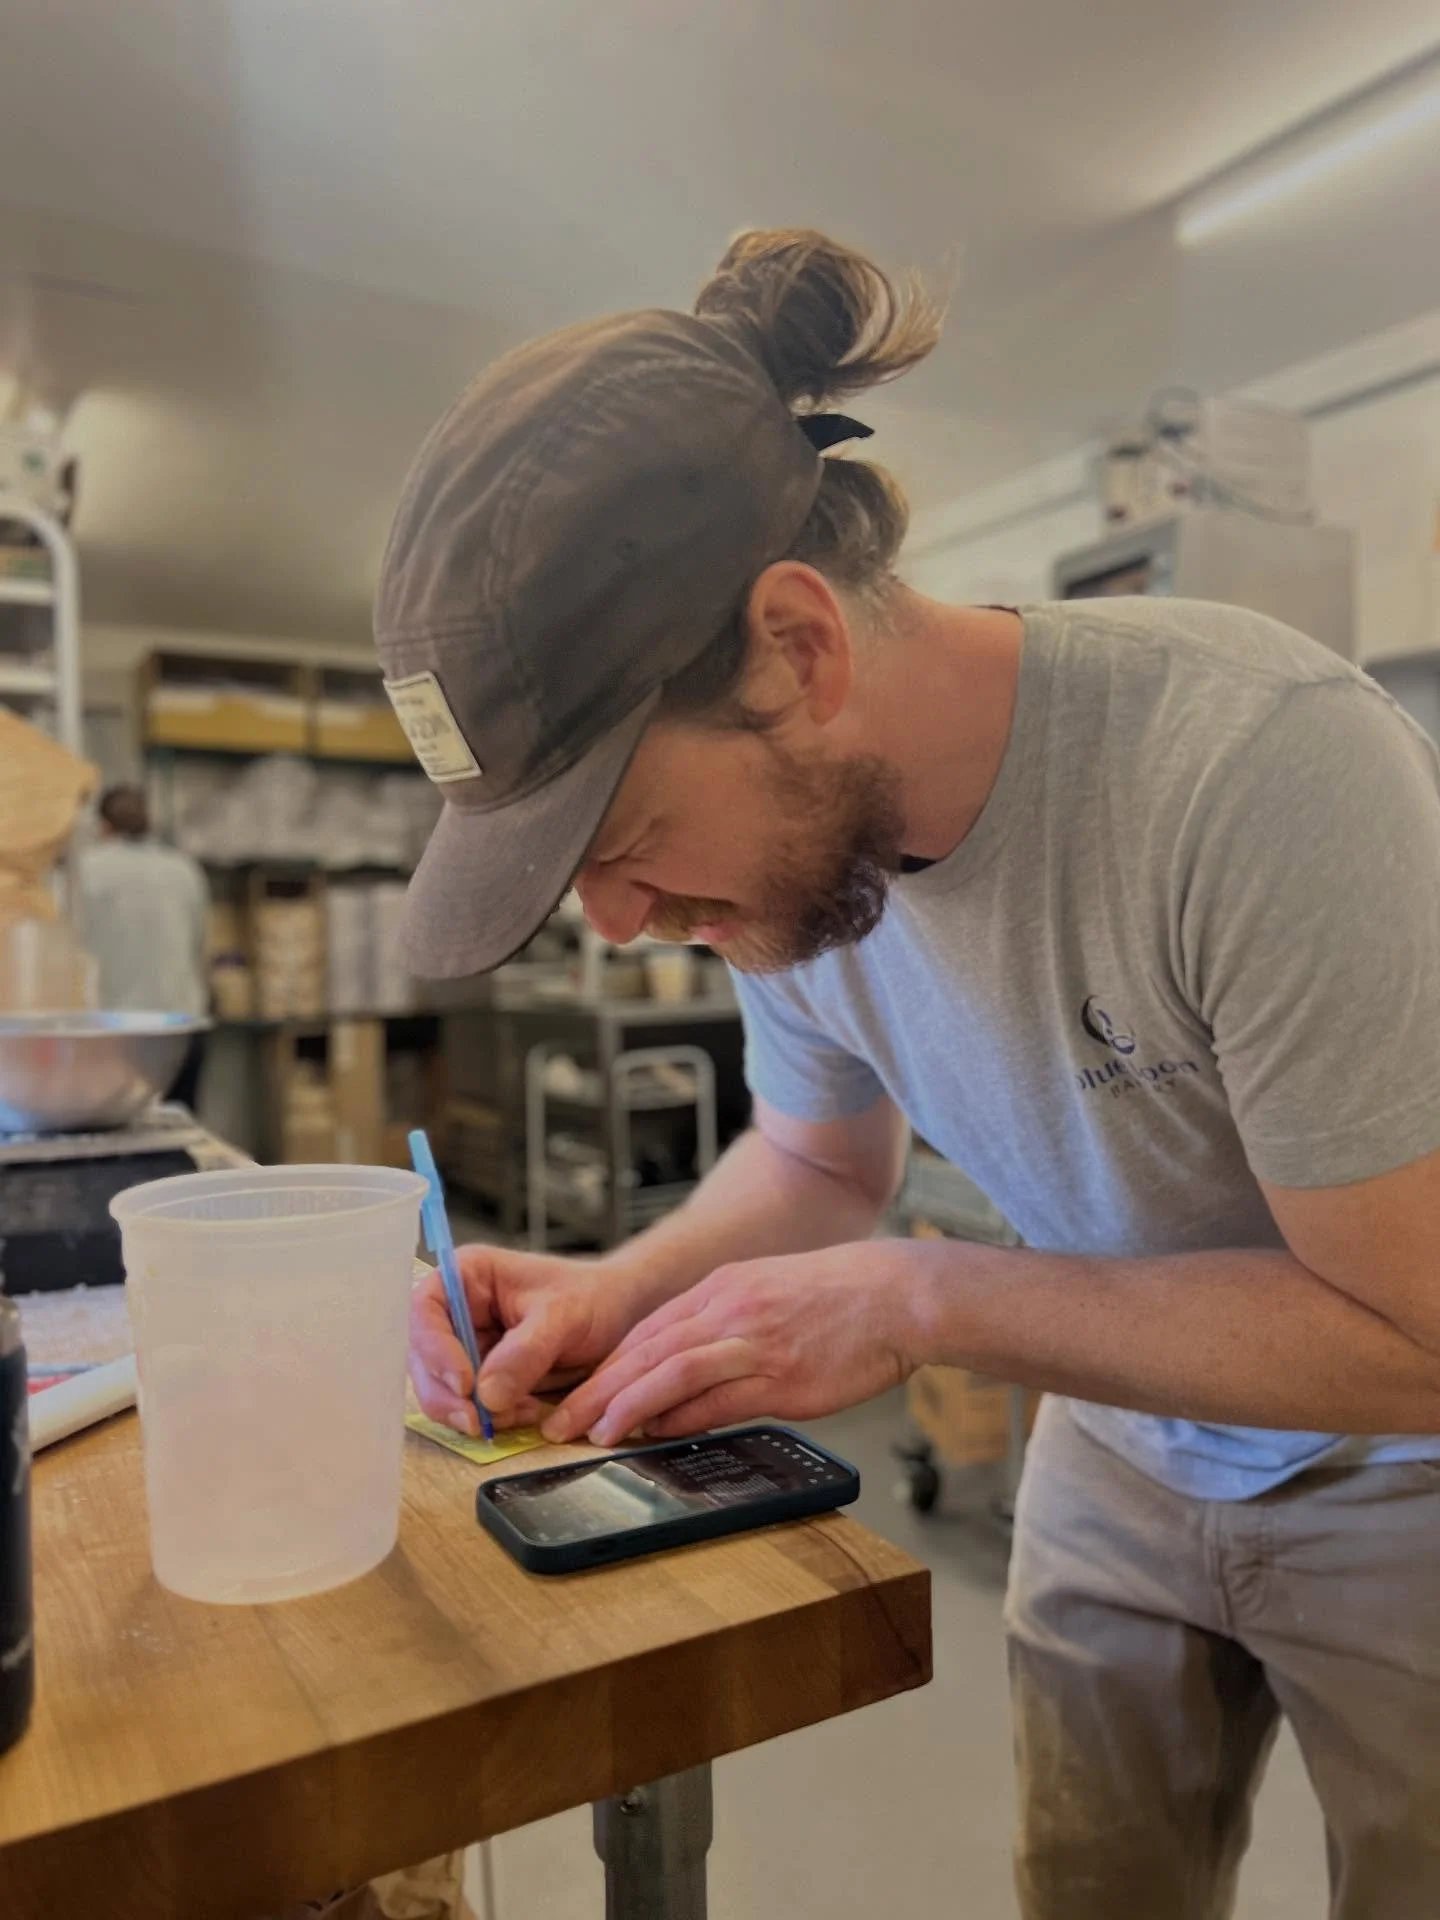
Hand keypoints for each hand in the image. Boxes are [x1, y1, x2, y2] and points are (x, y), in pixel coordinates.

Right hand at [409, 1245, 643, 1436]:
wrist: (617, 1318)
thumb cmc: (592, 1298)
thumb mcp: (565, 1316)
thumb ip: (526, 1350)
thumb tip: (487, 1395)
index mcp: (467, 1276)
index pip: (425, 1310)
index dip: (434, 1349)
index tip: (464, 1384)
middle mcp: (457, 1311)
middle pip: (422, 1357)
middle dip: (446, 1395)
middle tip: (477, 1422)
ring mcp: (465, 1347)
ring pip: (440, 1388)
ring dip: (468, 1412)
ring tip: (519, 1413)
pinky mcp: (480, 1378)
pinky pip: (466, 1406)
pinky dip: (488, 1420)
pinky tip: (524, 1414)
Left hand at [542, 1240, 924, 1446]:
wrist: (895, 1296)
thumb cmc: (838, 1298)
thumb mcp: (766, 1293)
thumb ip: (722, 1326)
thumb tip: (682, 1369)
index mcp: (722, 1289)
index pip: (647, 1330)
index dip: (606, 1365)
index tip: (577, 1391)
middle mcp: (729, 1310)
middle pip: (646, 1350)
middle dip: (597, 1388)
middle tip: (560, 1420)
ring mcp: (754, 1343)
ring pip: (672, 1372)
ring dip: (626, 1405)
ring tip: (594, 1433)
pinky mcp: (782, 1378)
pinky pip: (718, 1400)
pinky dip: (682, 1419)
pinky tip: (656, 1435)